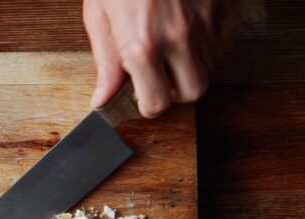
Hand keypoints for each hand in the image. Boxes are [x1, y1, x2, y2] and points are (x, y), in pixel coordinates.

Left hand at [83, 0, 237, 117]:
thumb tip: (102, 98)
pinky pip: (223, 43)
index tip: (140, 94)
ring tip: (168, 45)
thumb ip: (105, 62)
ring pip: (209, 68)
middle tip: (157, 75)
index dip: (147, 103)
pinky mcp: (224, 8)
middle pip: (191, 93)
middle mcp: (178, 38)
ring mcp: (206, 22)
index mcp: (142, 45)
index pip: (156, 104)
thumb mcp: (99, 15)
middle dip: (174, 90)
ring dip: (189, 66)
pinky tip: (187, 30)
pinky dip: (208, 44)